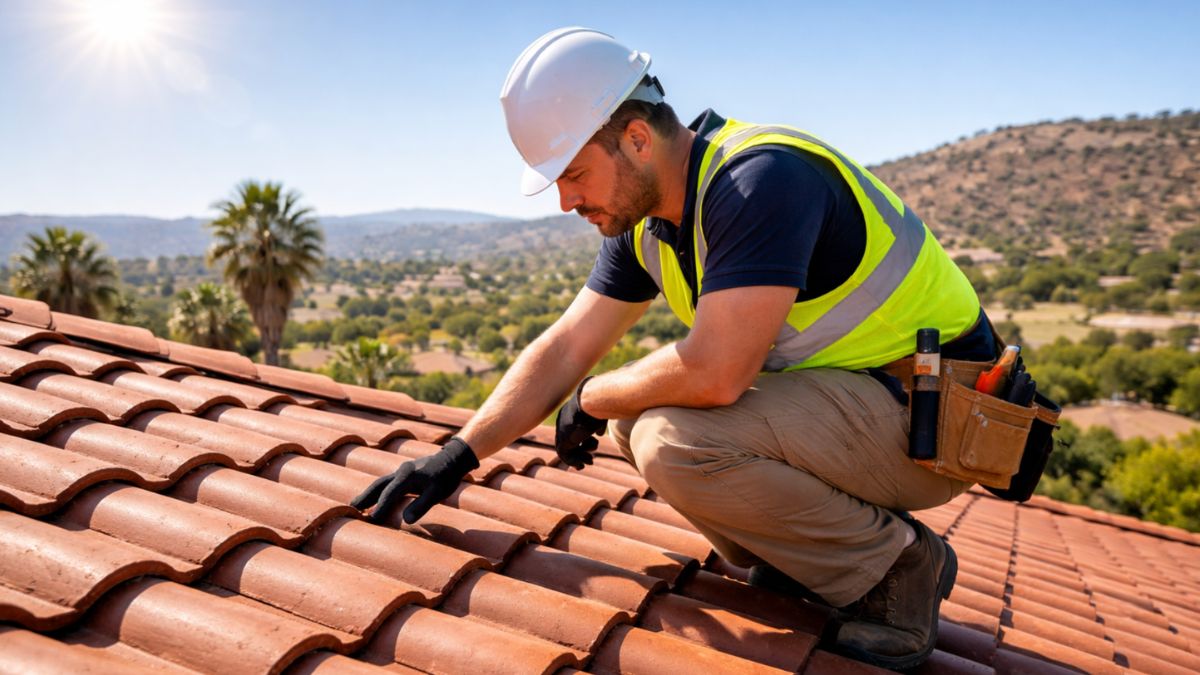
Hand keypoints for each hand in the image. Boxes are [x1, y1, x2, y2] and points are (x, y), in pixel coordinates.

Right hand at [351, 436, 479, 523]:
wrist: (453, 458)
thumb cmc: (446, 476)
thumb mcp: (437, 493)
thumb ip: (422, 505)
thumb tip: (406, 520)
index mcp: (406, 476)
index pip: (388, 494)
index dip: (379, 508)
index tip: (371, 520)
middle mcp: (400, 472)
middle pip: (378, 486)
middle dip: (365, 497)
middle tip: (351, 508)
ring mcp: (402, 471)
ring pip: (381, 483)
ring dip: (369, 494)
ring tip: (357, 505)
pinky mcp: (405, 474)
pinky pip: (388, 483)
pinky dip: (379, 491)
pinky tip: (377, 498)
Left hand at [555, 376, 607, 469]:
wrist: (596, 400)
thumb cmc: (602, 403)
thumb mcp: (600, 415)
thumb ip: (597, 425)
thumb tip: (599, 433)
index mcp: (570, 413)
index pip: (572, 430)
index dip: (581, 440)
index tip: (593, 446)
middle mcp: (563, 421)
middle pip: (567, 441)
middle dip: (579, 452)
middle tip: (590, 461)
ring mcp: (562, 430)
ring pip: (566, 449)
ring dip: (579, 458)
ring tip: (590, 461)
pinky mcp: (564, 439)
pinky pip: (564, 455)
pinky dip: (573, 461)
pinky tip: (583, 465)